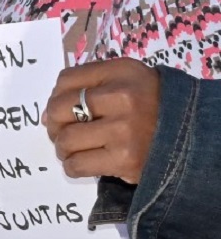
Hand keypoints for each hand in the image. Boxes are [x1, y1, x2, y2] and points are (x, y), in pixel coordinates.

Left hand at [45, 59, 160, 184]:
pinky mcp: (125, 159)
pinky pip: (77, 165)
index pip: (66, 80)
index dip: (55, 97)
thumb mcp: (127, 80)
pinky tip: (84, 162)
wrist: (191, 133)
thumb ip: (88, 86)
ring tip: (76, 148)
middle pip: (59, 109)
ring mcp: (124, 130)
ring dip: (64, 148)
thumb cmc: (152, 105)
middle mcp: (123, 97)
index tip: (61, 109)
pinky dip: (73, 166)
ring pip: (66, 140)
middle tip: (65, 132)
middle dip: (55, 124)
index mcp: (122, 72)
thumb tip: (46, 116)